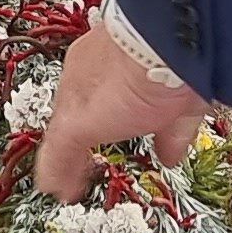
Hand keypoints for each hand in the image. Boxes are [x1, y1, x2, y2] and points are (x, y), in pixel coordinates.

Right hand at [33, 16, 206, 201]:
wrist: (174, 50)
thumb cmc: (120, 78)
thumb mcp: (76, 124)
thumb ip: (59, 153)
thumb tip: (46, 183)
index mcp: (79, 75)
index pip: (66, 115)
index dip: (65, 147)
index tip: (66, 174)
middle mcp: (115, 70)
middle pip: (105, 111)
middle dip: (104, 137)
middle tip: (99, 162)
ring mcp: (151, 76)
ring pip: (143, 113)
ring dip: (141, 139)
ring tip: (142, 163)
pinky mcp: (185, 85)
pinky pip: (177, 118)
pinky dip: (173, 139)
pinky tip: (171, 156)